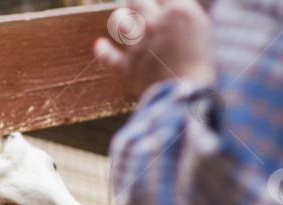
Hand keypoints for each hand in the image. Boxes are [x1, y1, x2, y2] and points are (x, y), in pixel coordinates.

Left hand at [95, 0, 214, 95]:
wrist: (189, 95)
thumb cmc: (205, 65)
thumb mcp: (203, 29)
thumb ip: (185, 15)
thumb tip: (175, 11)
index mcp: (178, 11)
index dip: (161, 1)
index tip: (161, 4)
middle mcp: (154, 23)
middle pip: (137, 1)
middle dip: (138, 3)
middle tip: (140, 6)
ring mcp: (138, 44)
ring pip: (119, 21)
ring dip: (121, 18)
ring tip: (123, 18)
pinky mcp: (127, 66)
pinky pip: (108, 56)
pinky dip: (103, 50)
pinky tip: (98, 44)